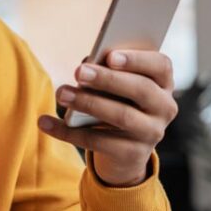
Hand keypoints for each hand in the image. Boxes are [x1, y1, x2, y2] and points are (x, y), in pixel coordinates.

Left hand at [38, 50, 177, 185]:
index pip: (161, 66)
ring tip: (61, 93)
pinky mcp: (133, 155)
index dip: (137, 59)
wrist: (124, 153)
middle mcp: (164, 108)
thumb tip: (87, 63)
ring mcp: (152, 133)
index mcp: (163, 83)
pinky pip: (99, 142)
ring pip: (122, 116)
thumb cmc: (118, 104)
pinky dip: (69, 132)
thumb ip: (108, 72)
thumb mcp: (117, 87)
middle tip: (78, 72)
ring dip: (89, 103)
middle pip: (141, 90)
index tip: (110, 55)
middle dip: (108, 79)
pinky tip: (45, 122)